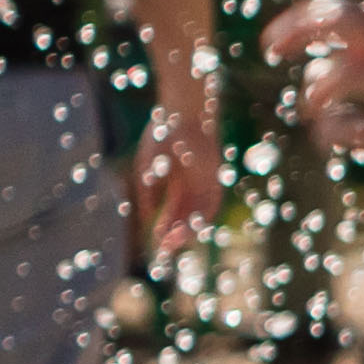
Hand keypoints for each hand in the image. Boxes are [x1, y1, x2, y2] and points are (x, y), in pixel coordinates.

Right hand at [127, 97, 215, 263]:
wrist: (181, 114)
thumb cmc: (161, 137)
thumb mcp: (147, 170)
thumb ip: (147, 195)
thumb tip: (146, 221)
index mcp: (178, 183)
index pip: (174, 212)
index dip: (166, 227)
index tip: (158, 243)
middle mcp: (195, 185)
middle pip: (188, 216)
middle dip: (177, 233)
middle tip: (166, 249)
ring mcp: (207, 181)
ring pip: (201, 212)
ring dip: (189, 228)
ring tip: (175, 242)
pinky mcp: (216, 176)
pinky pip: (214, 200)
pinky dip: (204, 215)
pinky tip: (192, 227)